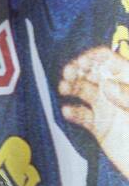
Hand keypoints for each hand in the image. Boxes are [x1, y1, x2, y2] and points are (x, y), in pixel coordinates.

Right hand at [59, 47, 128, 178]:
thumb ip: (128, 97)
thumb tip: (108, 86)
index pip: (109, 60)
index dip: (93, 58)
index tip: (80, 63)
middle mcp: (116, 93)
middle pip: (92, 73)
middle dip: (77, 69)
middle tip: (67, 75)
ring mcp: (107, 109)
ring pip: (83, 90)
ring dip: (71, 86)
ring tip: (63, 89)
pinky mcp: (99, 127)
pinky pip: (81, 116)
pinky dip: (72, 112)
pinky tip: (68, 111)